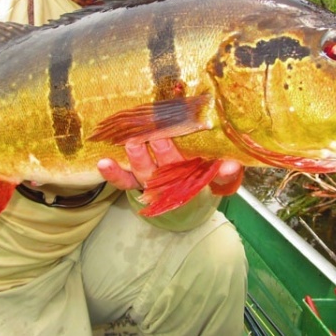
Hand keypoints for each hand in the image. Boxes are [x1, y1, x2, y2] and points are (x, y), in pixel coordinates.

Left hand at [97, 138, 242, 194]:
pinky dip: (112, 174)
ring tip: (132, 143)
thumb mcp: (213, 175)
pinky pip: (122, 182)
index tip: (204, 152)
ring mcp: (150, 181)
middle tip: (158, 136)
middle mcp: (169, 180)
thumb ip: (223, 171)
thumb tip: (232, 164)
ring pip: (144, 172)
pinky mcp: (134, 182)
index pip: (195, 170)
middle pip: (167, 168)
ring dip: (137, 158)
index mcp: (191, 177)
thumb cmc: (197, 176)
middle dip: (163, 152)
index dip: (196, 163)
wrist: (178, 199)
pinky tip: (103, 162)